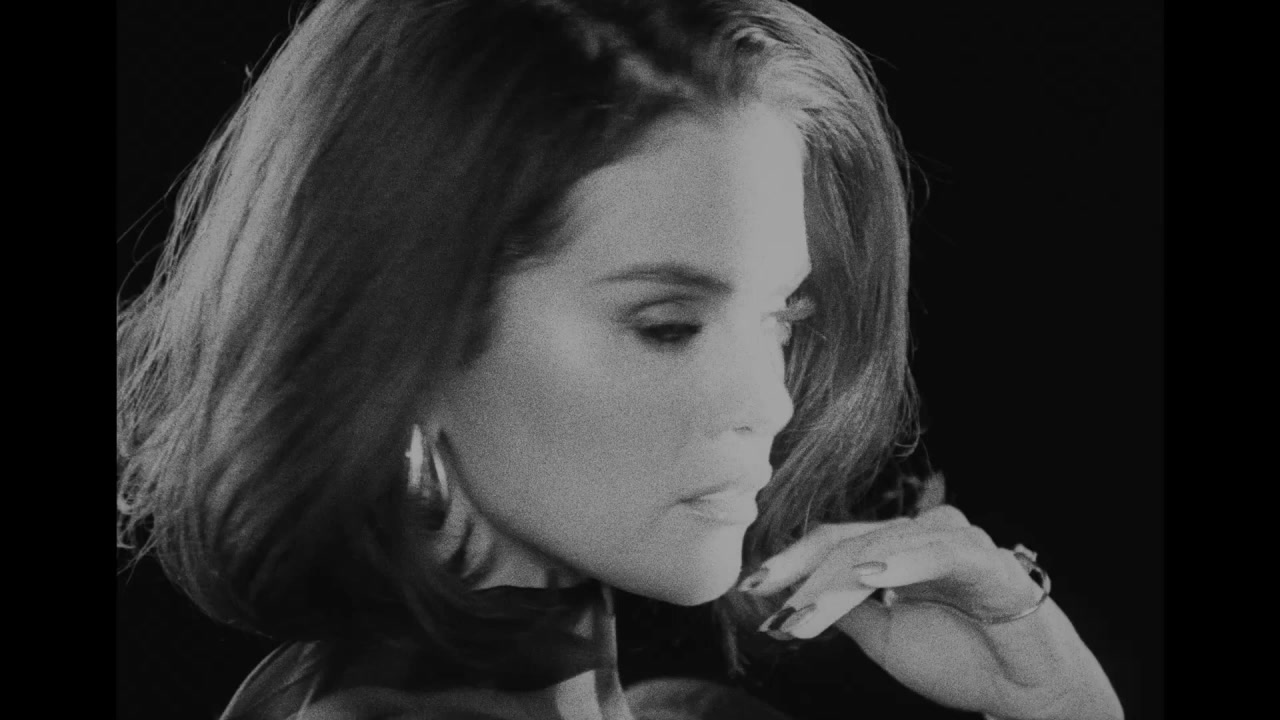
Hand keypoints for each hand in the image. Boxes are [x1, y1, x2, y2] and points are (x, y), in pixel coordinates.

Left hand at [739, 505, 1122, 719]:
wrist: (1025, 690)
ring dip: (840, 577)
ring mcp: (953, 540)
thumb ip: (843, 610)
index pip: (832, 544)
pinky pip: (938, 552)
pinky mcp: (985, 558)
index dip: (790, 563)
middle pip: (849, 540)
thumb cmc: (958, 659)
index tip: (750, 587)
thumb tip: (787, 600)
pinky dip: (902, 563)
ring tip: (806, 603)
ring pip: (884, 545)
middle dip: (804, 572)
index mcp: (895, 550)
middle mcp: (920, 535)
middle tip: (770, 599)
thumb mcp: (882, 638)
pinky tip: (871, 576)